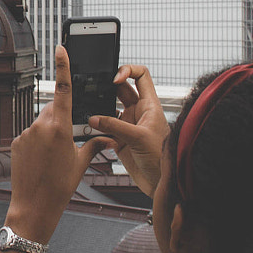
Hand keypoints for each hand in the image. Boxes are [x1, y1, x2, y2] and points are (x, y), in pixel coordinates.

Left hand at [6, 46, 111, 242]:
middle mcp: (40, 126)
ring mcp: (26, 133)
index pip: (64, 89)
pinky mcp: (16, 142)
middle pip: (54, 109)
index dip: (63, 66)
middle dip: (63, 117)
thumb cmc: (60, 186)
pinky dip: (38, 142)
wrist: (33, 206)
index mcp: (60, 127)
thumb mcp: (81, 163)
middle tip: (68, 141)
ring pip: (42, 123)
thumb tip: (109, 137)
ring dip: (50, 132)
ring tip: (53, 157)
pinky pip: (31, 134)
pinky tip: (41, 160)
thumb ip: (94, 144)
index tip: (60, 47)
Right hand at [89, 63, 168, 197]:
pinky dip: (97, 128)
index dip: (127, 70)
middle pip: (120, 90)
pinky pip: (105, 128)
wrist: (161, 182)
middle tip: (94, 91)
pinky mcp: (120, 139)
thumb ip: (115, 126)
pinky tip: (91, 131)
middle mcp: (139, 112)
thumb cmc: (162, 158)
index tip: (114, 78)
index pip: (141, 75)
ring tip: (91, 112)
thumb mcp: (138, 138)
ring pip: (110, 109)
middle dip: (107, 89)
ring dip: (100, 110)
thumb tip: (94, 118)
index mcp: (149, 105)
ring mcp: (129, 125)